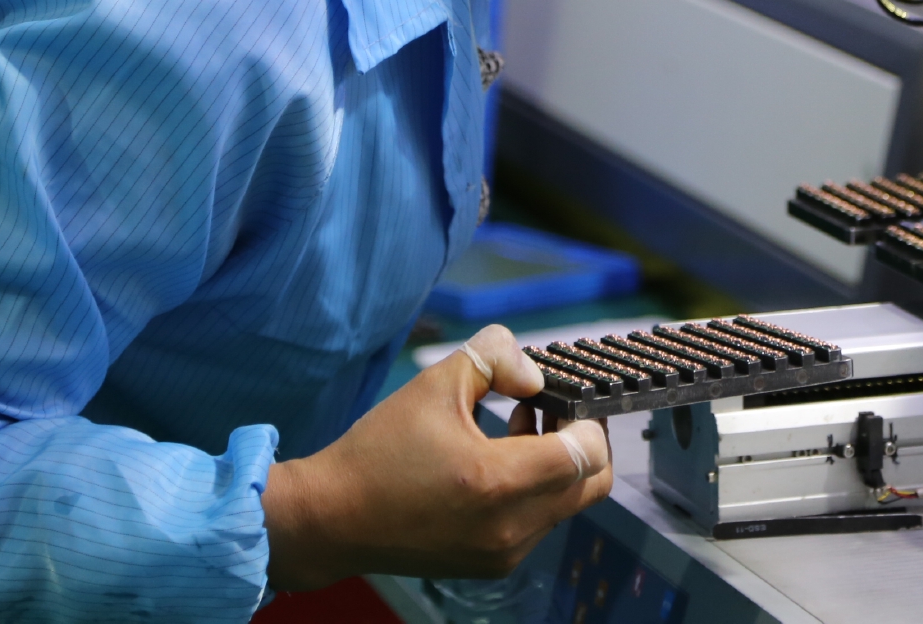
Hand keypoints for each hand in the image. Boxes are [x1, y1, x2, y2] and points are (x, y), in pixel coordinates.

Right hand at [262, 324, 612, 589]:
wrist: (330, 520)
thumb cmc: (378, 452)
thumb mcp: (434, 385)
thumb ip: (493, 358)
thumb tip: (532, 372)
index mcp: (499, 482)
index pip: (587, 453)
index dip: (588, 417)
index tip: (565, 394)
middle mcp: (510, 527)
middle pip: (592, 485)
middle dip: (584, 441)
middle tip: (557, 408)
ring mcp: (503, 552)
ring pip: (567, 504)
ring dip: (558, 464)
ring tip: (521, 424)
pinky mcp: (492, 564)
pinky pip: (539, 523)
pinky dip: (536, 490)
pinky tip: (500, 458)